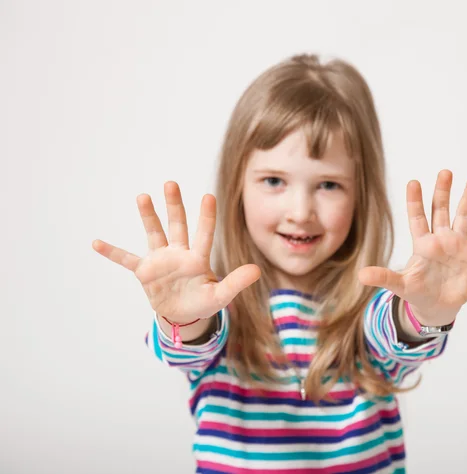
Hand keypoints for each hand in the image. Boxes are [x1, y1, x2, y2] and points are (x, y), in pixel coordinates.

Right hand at [92, 181, 260, 323]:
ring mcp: (160, 260)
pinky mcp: (145, 272)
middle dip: (174, 205)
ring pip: (154, 233)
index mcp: (198, 258)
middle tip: (171, 183)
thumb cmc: (203, 302)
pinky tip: (97, 243)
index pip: (204, 233)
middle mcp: (179, 253)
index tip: (208, 196)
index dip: (206, 216)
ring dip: (148, 217)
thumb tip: (258, 271)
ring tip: (143, 197)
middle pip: (177, 225)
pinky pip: (126, 260)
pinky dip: (113, 253)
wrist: (183, 315)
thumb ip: (236, 282)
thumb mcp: (221, 296)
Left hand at [358, 169, 466, 325]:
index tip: (413, 181)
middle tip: (444, 172)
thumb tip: (361, 275)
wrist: (436, 305)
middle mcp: (441, 238)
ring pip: (463, 217)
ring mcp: (459, 244)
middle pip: (440, 210)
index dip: (415, 201)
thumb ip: (383, 277)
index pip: (417, 217)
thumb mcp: (400, 285)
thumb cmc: (416, 292)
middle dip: (442, 192)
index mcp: (422, 244)